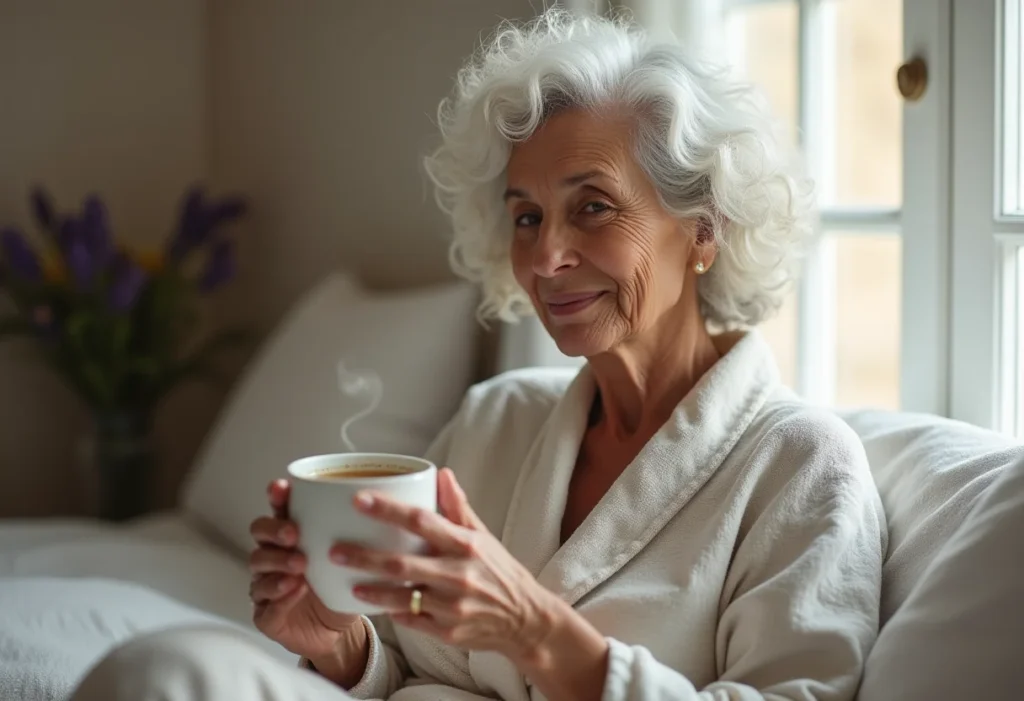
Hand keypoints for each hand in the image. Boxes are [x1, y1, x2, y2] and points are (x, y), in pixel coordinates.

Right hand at [248, 479, 362, 660]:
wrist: (339, 632)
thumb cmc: (341, 589)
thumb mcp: (354, 559)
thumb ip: (358, 534)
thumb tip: (387, 503)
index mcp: (292, 536)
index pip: (278, 509)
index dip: (277, 497)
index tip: (282, 488)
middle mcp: (274, 555)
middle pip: (259, 532)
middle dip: (274, 529)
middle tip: (295, 534)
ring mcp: (265, 584)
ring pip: (258, 566)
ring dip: (278, 562)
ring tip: (300, 565)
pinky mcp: (265, 615)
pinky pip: (265, 604)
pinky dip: (280, 595)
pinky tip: (295, 589)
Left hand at [330, 468, 558, 659]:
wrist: (525, 619)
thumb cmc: (499, 571)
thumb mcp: (483, 535)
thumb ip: (457, 506)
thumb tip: (441, 473)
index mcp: (465, 544)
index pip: (421, 521)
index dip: (388, 510)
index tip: (359, 500)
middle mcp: (457, 574)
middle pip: (401, 564)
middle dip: (364, 557)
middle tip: (334, 550)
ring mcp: (451, 606)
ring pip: (402, 596)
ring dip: (372, 590)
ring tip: (348, 583)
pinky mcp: (447, 631)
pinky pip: (412, 621)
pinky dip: (393, 612)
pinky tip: (375, 605)